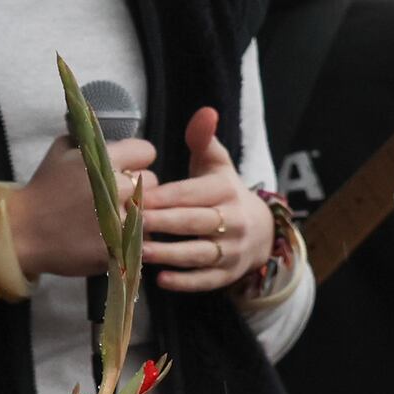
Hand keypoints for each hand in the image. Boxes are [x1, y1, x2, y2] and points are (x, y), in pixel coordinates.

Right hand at [9, 136, 156, 279]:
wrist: (22, 232)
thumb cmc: (42, 190)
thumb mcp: (59, 151)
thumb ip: (88, 139)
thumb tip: (110, 137)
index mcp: (104, 160)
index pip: (146, 151)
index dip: (136, 159)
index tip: (125, 167)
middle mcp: (116, 187)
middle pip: (151, 182)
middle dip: (134, 187)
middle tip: (114, 196)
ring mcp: (119, 219)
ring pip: (148, 212)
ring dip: (134, 214)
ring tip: (110, 219)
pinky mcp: (118, 247)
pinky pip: (139, 238)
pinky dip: (127, 239)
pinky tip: (108, 237)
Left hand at [137, 108, 273, 294]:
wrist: (260, 230)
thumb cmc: (223, 191)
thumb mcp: (216, 164)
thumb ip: (204, 139)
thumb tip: (206, 111)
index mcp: (226, 191)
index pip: (194, 193)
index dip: (167, 195)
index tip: (137, 195)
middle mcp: (234, 220)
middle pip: (196, 222)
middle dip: (164, 222)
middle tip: (132, 221)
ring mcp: (232, 250)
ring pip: (200, 253)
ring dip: (171, 254)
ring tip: (141, 251)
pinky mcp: (227, 274)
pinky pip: (206, 280)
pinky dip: (185, 282)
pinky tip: (160, 280)